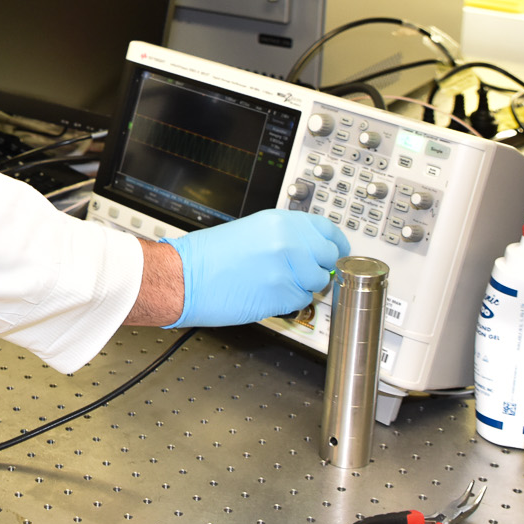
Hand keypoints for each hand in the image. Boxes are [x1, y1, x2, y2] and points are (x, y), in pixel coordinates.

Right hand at [164, 210, 352, 327]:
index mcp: (280, 221)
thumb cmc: (208, 258)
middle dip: (319, 267)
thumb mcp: (251, 230)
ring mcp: (288, 269)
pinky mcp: (282, 294)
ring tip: (275, 283)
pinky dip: (289, 302)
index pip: (327, 229)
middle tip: (302, 272)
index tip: (338, 251)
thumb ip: (285, 236)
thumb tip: (311, 249)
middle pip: (328, 258)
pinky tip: (267, 294)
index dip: (336, 243)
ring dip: (302, 286)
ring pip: (317, 282)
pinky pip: (302, 301)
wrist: (184, 277)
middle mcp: (288, 241)